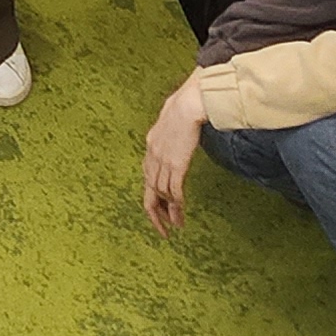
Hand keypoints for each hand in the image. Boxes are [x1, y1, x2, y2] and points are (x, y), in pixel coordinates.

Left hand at [141, 79, 207, 237]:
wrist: (187, 104)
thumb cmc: (183, 107)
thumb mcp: (171, 122)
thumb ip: (170, 135)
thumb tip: (177, 135)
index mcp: (150, 147)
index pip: (147, 178)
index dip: (153, 196)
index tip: (159, 209)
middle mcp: (152, 157)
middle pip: (150, 191)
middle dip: (155, 213)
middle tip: (162, 230)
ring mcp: (163, 161)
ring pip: (162, 193)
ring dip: (170, 212)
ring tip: (176, 225)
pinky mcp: (175, 164)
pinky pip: (173, 189)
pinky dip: (176, 202)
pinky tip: (181, 211)